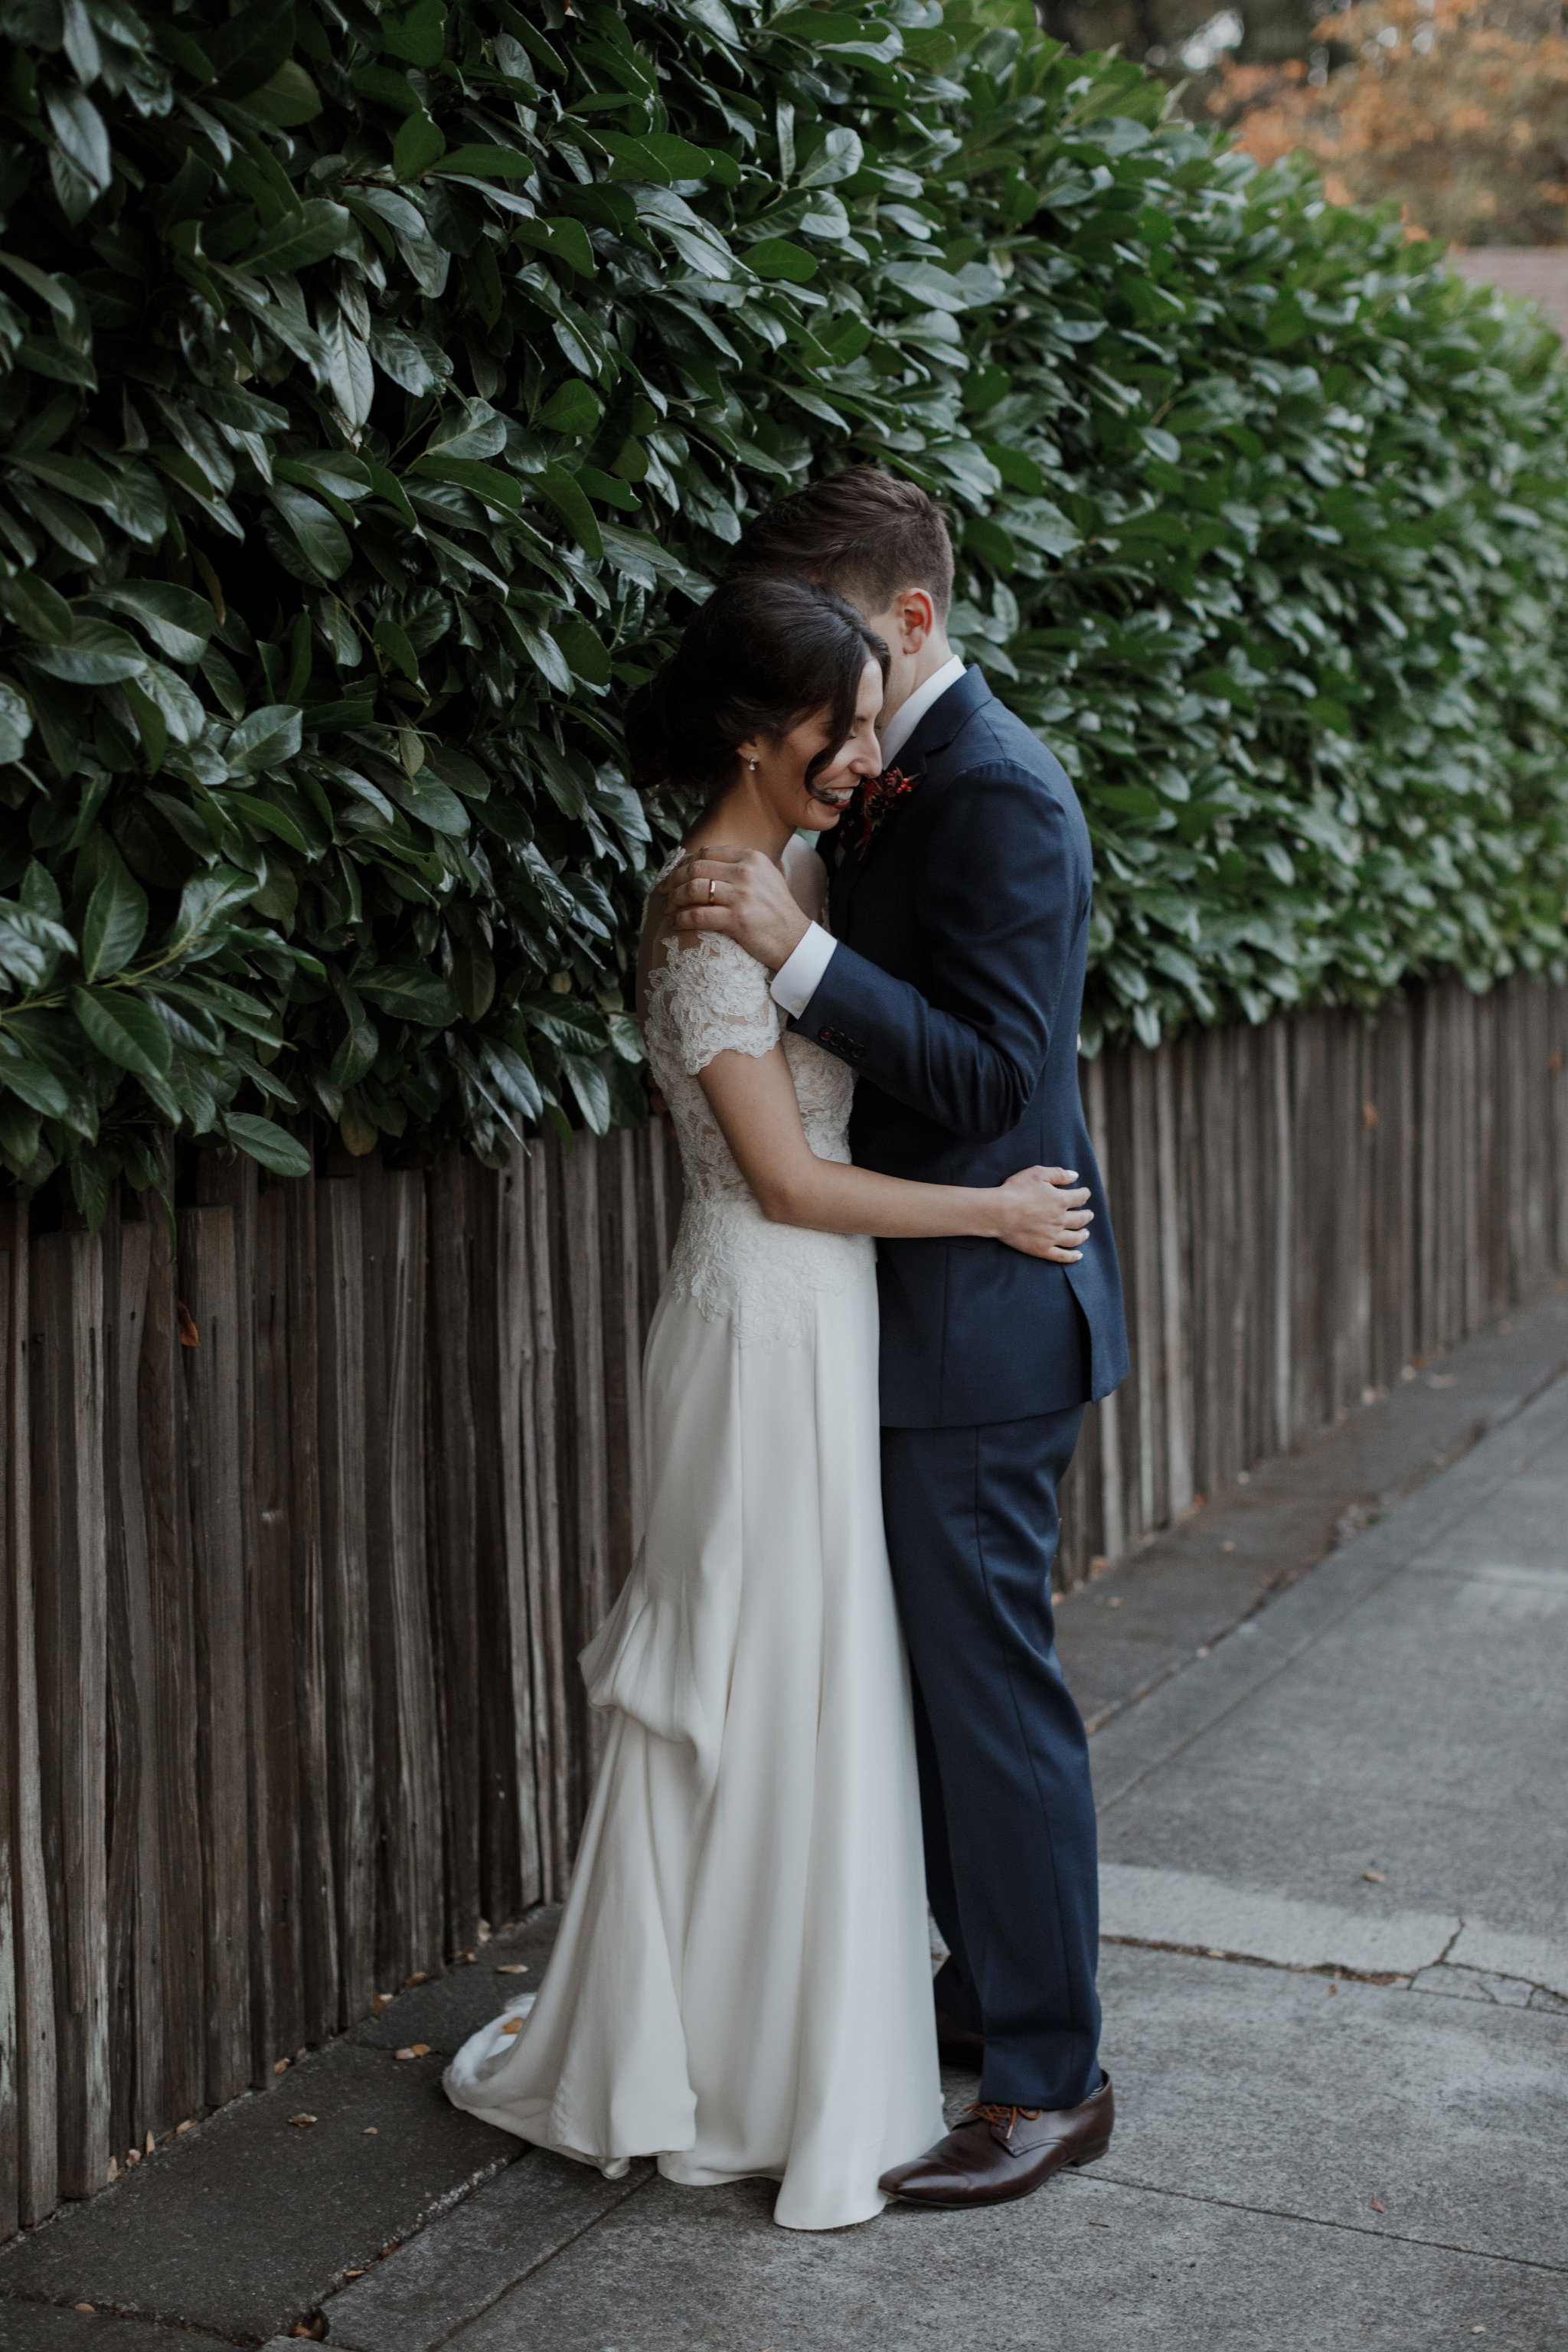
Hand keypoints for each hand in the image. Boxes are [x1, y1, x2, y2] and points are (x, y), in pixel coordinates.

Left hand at [659, 845, 810, 972]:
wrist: (794, 939)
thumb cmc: (777, 911)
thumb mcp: (765, 876)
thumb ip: (740, 866)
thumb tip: (705, 862)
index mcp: (752, 858)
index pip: (708, 853)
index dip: (685, 863)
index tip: (674, 874)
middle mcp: (746, 873)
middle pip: (696, 869)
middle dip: (672, 879)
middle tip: (662, 891)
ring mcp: (741, 896)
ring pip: (693, 889)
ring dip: (674, 899)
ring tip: (667, 908)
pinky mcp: (737, 919)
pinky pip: (697, 915)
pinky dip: (682, 919)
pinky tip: (676, 923)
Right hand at [992, 1166, 1092, 1262]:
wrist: (999, 1211)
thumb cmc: (1016, 1190)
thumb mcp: (1037, 1173)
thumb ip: (1058, 1174)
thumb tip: (1075, 1176)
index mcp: (1061, 1200)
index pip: (1080, 1198)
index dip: (1084, 1194)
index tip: (1085, 1193)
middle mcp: (1060, 1220)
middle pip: (1080, 1219)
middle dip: (1087, 1216)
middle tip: (1089, 1214)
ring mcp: (1052, 1236)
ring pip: (1074, 1238)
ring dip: (1083, 1235)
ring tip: (1086, 1233)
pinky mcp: (1042, 1249)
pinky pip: (1061, 1256)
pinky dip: (1072, 1257)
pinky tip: (1078, 1256)